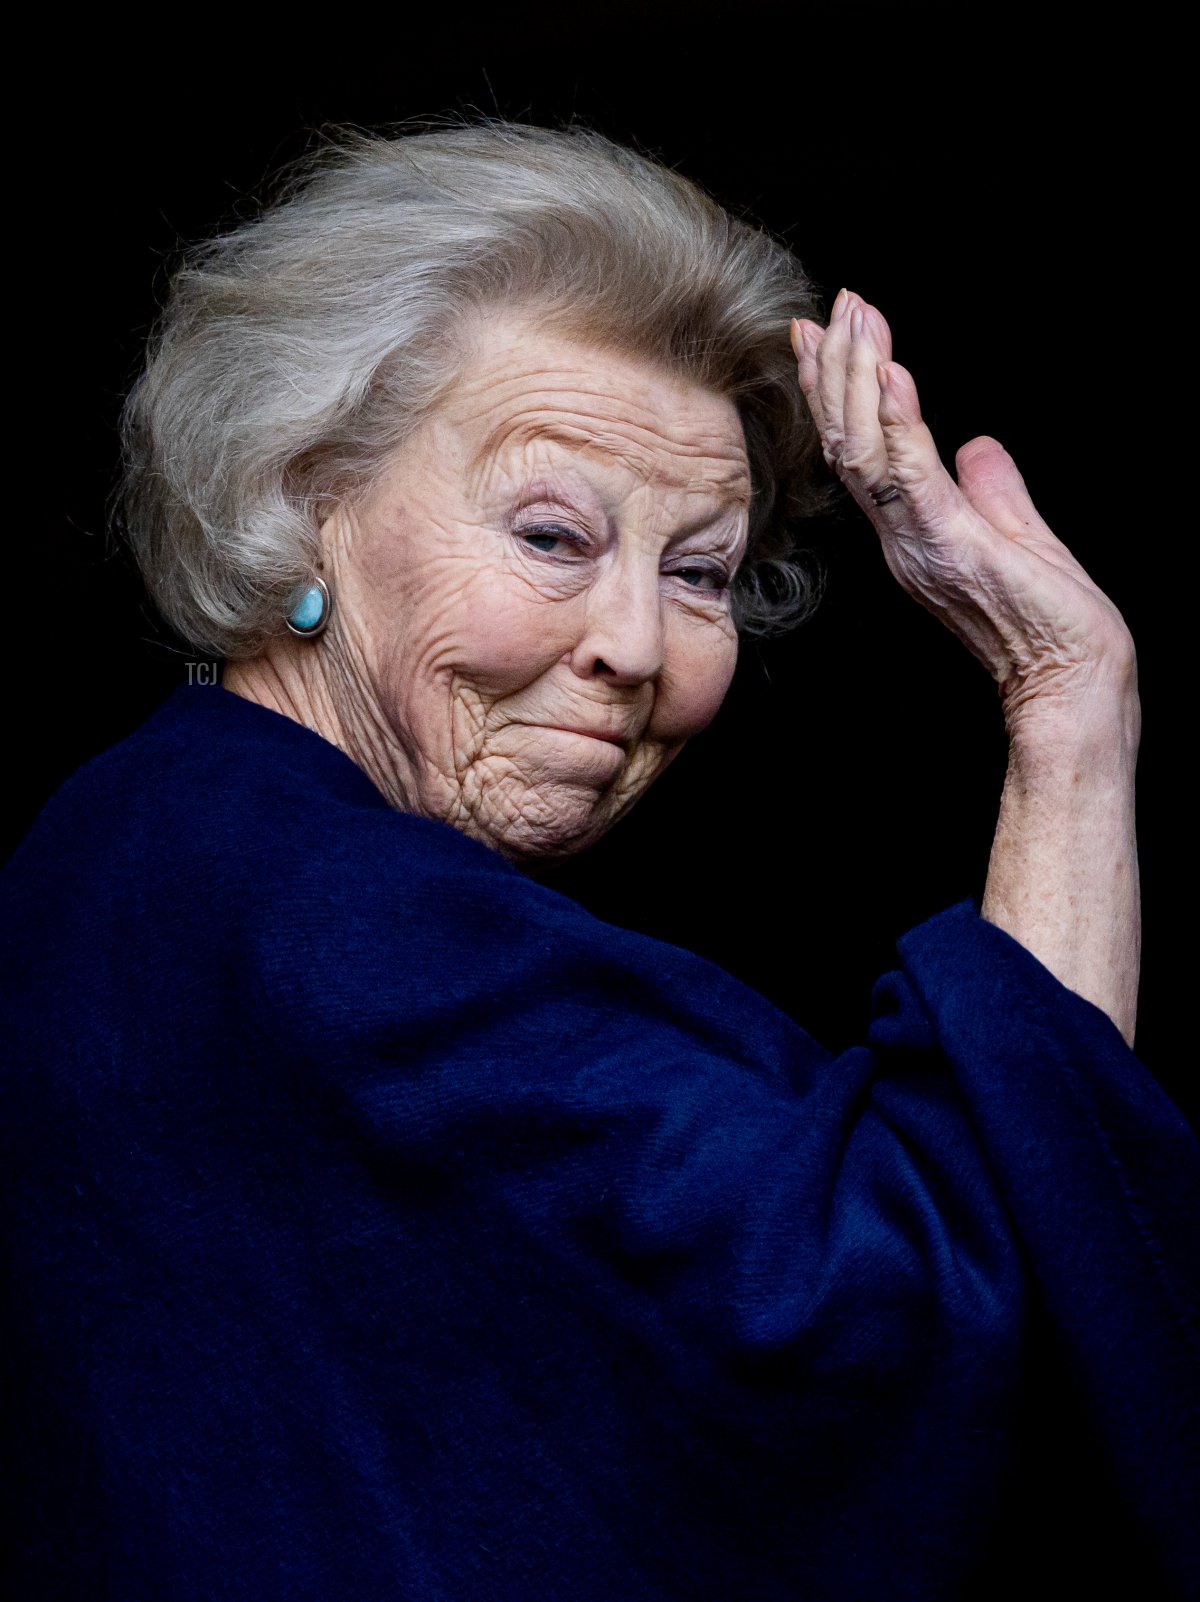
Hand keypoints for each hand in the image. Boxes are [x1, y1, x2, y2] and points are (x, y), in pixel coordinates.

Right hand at [791, 290, 1136, 739]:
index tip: (830, 334)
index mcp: (914, 530)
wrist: (1071, 680)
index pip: (862, 450)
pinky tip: (890, 372)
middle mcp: (901, 535)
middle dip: (836, 371)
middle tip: (832, 307)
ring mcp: (916, 539)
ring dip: (855, 379)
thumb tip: (980, 446)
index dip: (841, 392)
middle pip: (847, 442)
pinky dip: (895, 419)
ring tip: (854, 319)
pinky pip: (907, 473)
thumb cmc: (1052, 624)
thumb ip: (993, 488)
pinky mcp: (945, 541)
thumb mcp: (1019, 534)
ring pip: (863, 449)